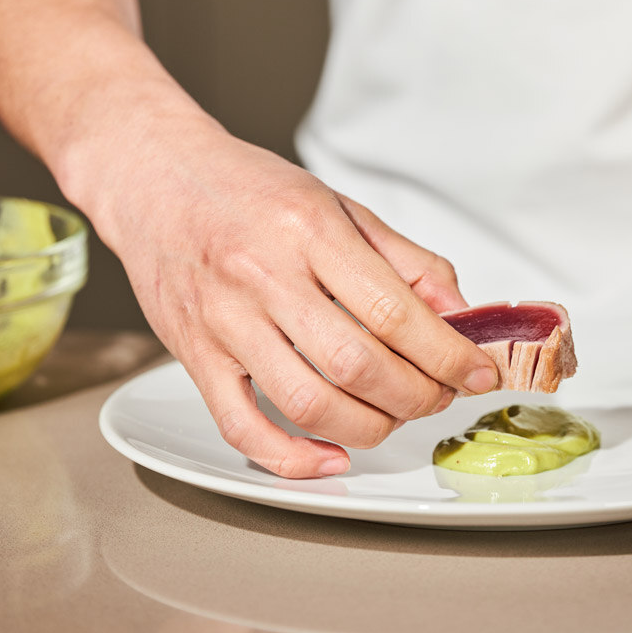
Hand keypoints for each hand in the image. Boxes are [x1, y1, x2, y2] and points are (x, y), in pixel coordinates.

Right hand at [84, 114, 498, 476]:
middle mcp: (263, 275)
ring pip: (307, 402)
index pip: (394, 310)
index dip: (447, 353)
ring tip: (395, 414)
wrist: (154, 175)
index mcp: (307, 229)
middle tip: (440, 395)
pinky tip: (331, 456)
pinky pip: (241, 426)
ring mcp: (223, 320)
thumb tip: (458, 312)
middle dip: (417, 394)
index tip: (477, 372)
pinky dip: (291, 457)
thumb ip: (404, 258)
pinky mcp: (193, 355)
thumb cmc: (245, 187)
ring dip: (370, 426)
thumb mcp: (337, 203)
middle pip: (357, 363)